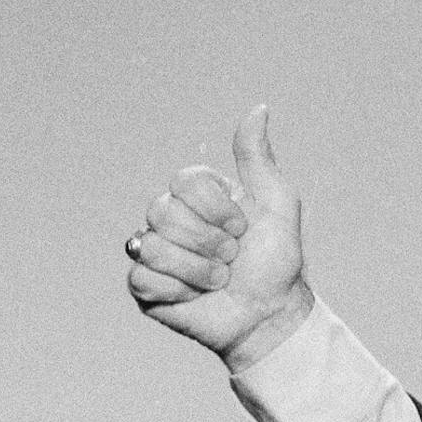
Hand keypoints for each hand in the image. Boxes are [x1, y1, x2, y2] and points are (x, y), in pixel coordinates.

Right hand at [125, 105, 312, 372]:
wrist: (272, 314)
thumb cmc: (277, 261)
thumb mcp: (278, 205)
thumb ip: (258, 159)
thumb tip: (259, 108)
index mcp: (196, 196)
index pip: (184, 181)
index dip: (217, 209)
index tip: (242, 228)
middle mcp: (169, 218)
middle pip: (164, 213)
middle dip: (210, 241)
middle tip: (231, 258)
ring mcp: (153, 251)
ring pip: (152, 246)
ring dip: (199, 269)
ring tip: (218, 279)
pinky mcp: (145, 287)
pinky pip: (142, 277)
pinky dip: (179, 290)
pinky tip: (195, 296)